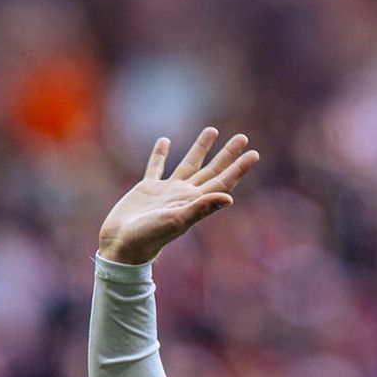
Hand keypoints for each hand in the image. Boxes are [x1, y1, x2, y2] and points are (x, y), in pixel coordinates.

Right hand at [98, 128, 259, 264]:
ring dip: (201, 148)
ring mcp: (167, 191)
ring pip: (189, 164)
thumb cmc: (149, 237)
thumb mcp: (177, 221)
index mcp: (195, 202)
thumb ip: (201, 208)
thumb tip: (229, 198)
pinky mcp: (147, 189)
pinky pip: (156, 167)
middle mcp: (185, 195)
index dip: (238, 169)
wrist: (122, 246)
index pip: (222, 182)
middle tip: (243, 137)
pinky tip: (165, 141)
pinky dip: (160, 154)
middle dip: (227, 155)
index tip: (254, 154)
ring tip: (213, 130)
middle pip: (212, 170)